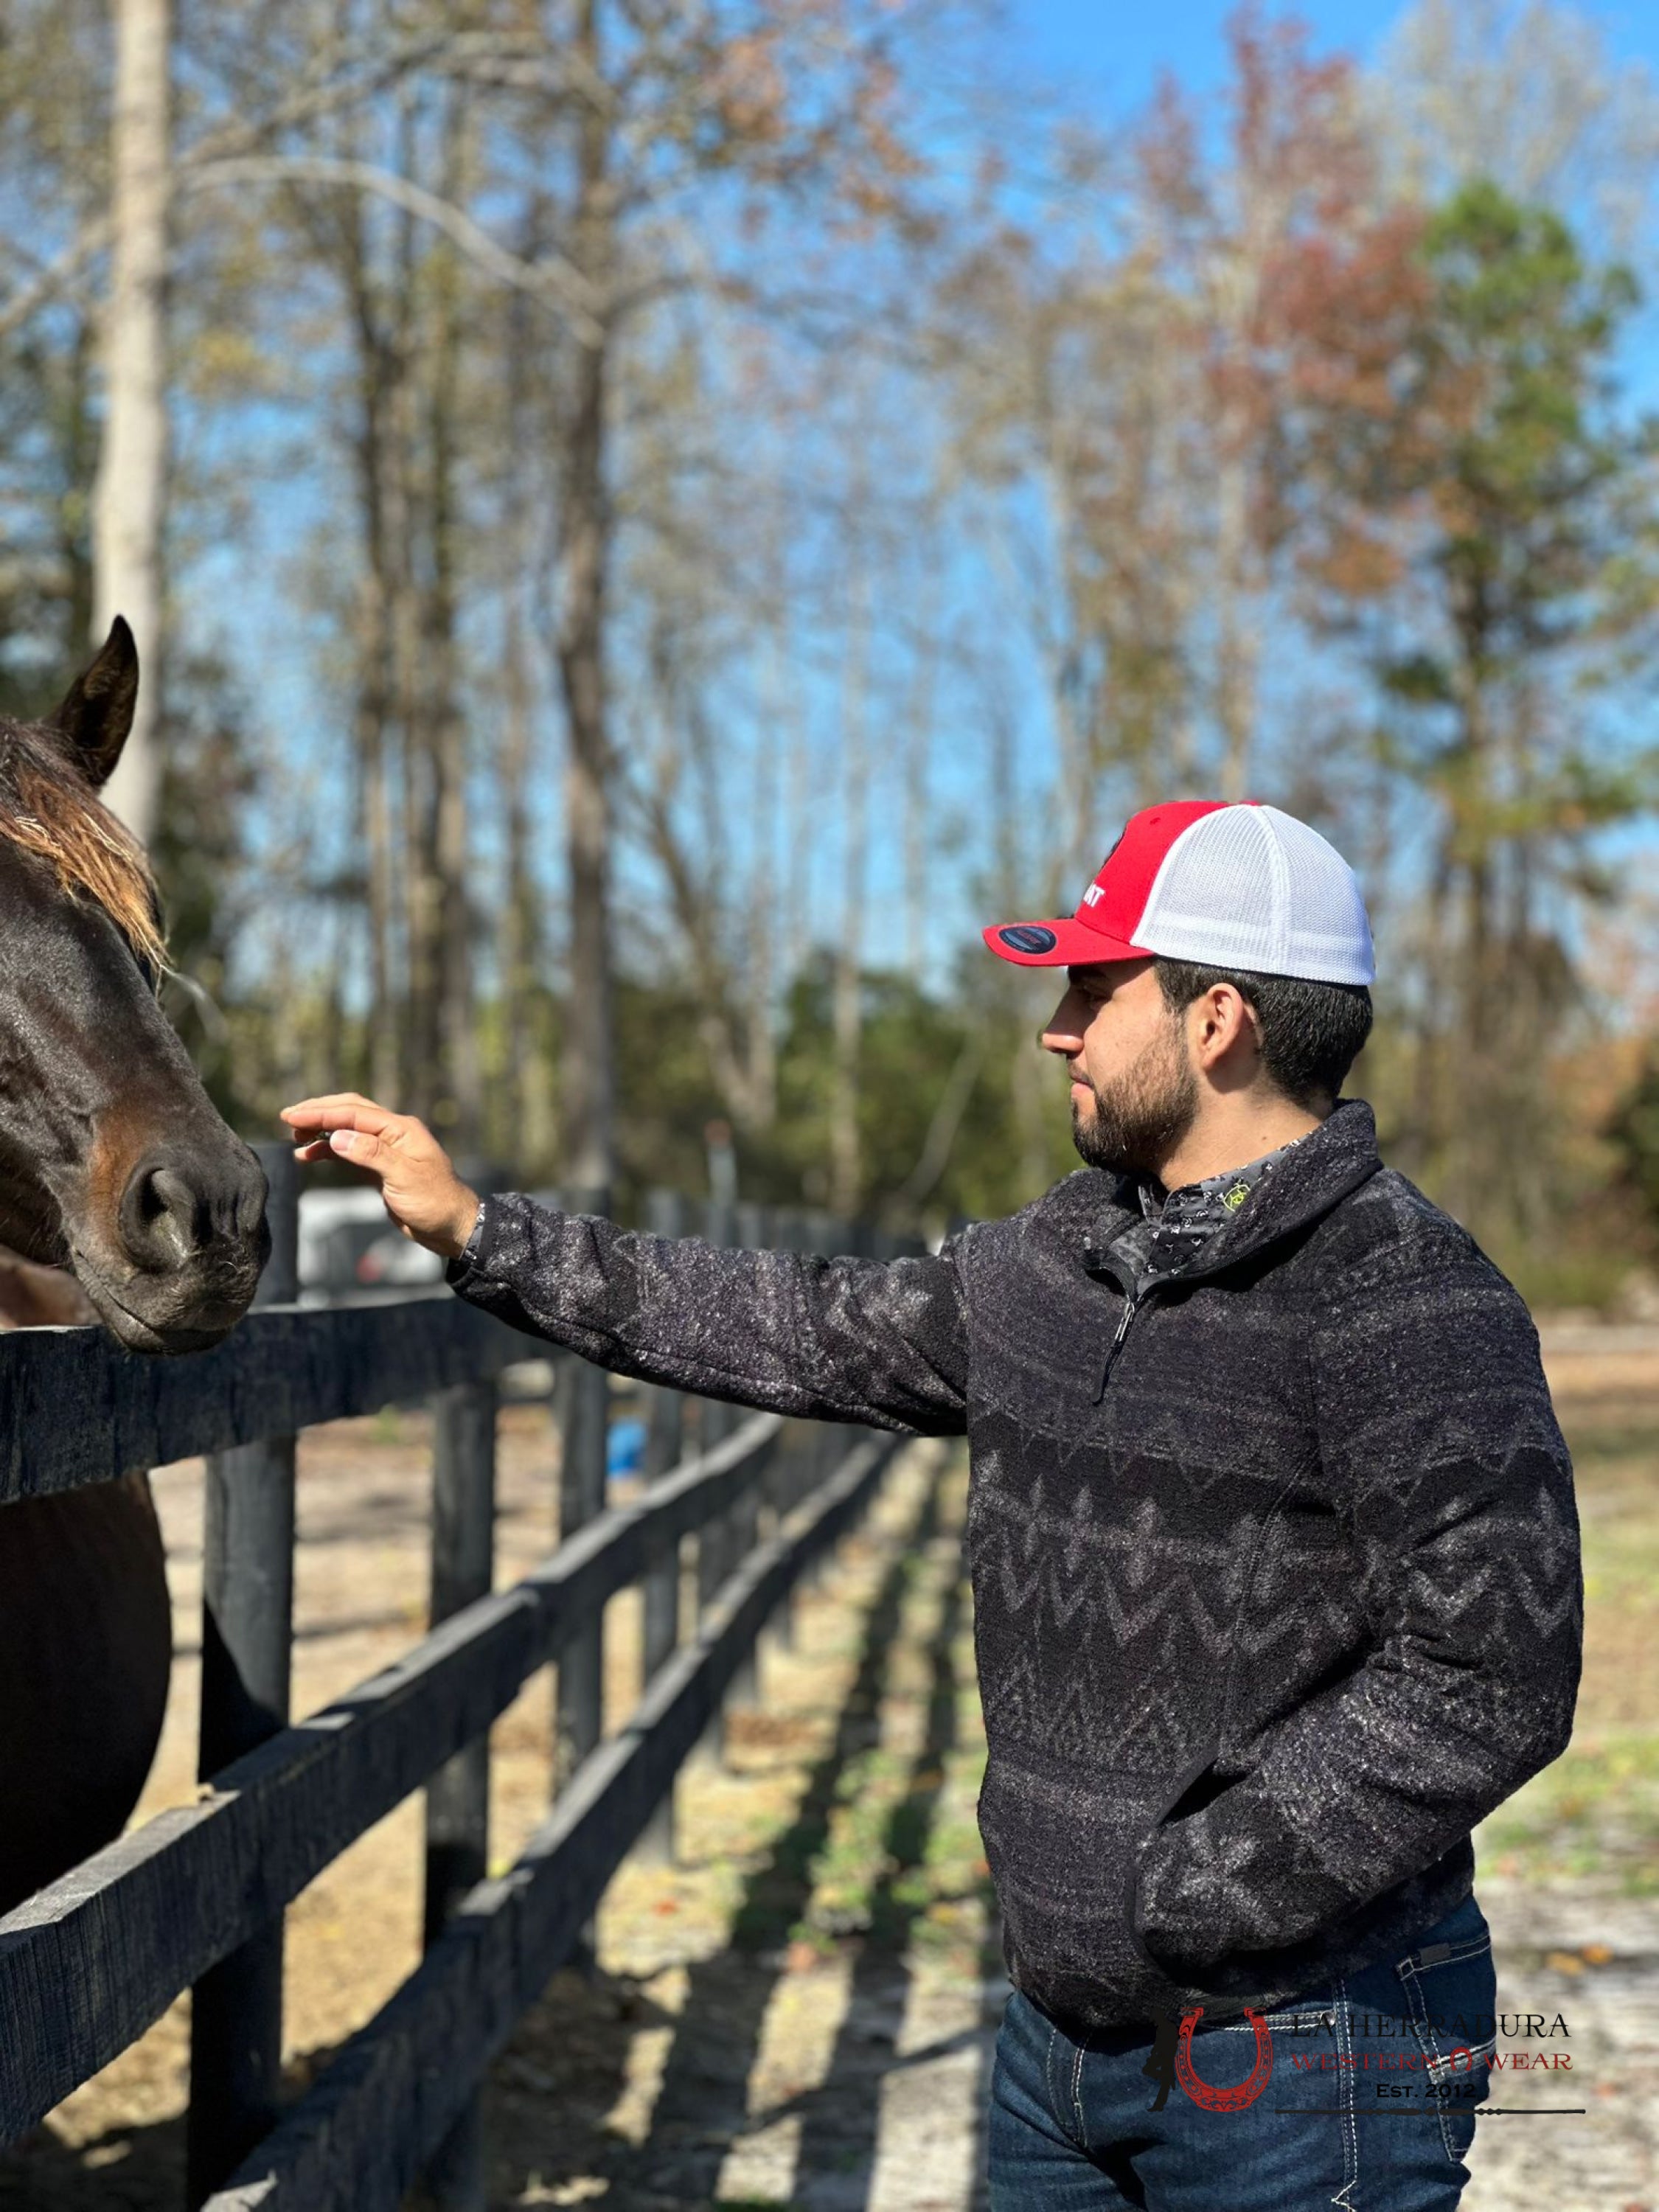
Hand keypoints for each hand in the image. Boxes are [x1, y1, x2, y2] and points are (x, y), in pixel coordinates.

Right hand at [279, 1094, 481, 1258]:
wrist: (451, 1227)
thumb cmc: (434, 1202)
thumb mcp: (404, 1178)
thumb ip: (372, 1155)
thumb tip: (338, 1137)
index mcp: (401, 1129)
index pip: (354, 1113)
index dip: (321, 1113)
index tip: (292, 1116)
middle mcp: (393, 1133)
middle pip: (350, 1112)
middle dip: (318, 1113)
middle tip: (288, 1118)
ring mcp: (386, 1149)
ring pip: (347, 1130)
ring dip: (321, 1131)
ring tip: (295, 1138)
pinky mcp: (380, 1167)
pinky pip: (349, 1150)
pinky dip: (328, 1150)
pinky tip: (309, 1155)